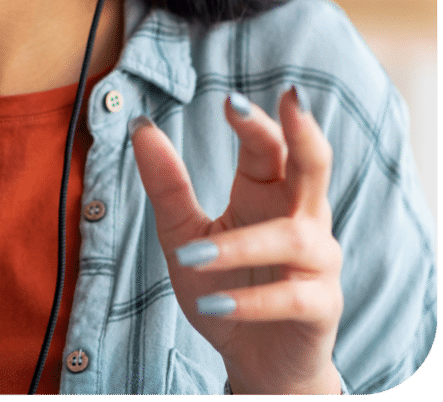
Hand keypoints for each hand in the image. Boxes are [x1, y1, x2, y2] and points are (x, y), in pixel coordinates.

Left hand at [130, 87, 342, 394]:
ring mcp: (316, 262)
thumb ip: (167, 184)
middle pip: (314, 165)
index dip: (255, 121)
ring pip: (294, 237)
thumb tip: (140, 125)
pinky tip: (215, 303)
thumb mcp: (182, 232)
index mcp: (266, 192)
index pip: (269, 146)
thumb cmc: (221, 284)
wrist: (255, 361)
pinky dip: (251, 300)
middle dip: (304, 134)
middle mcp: (300, 217)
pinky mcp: (320, 307)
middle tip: (288, 100)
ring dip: (239, 245)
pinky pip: (293, 296)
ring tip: (190, 256)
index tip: (228, 99)